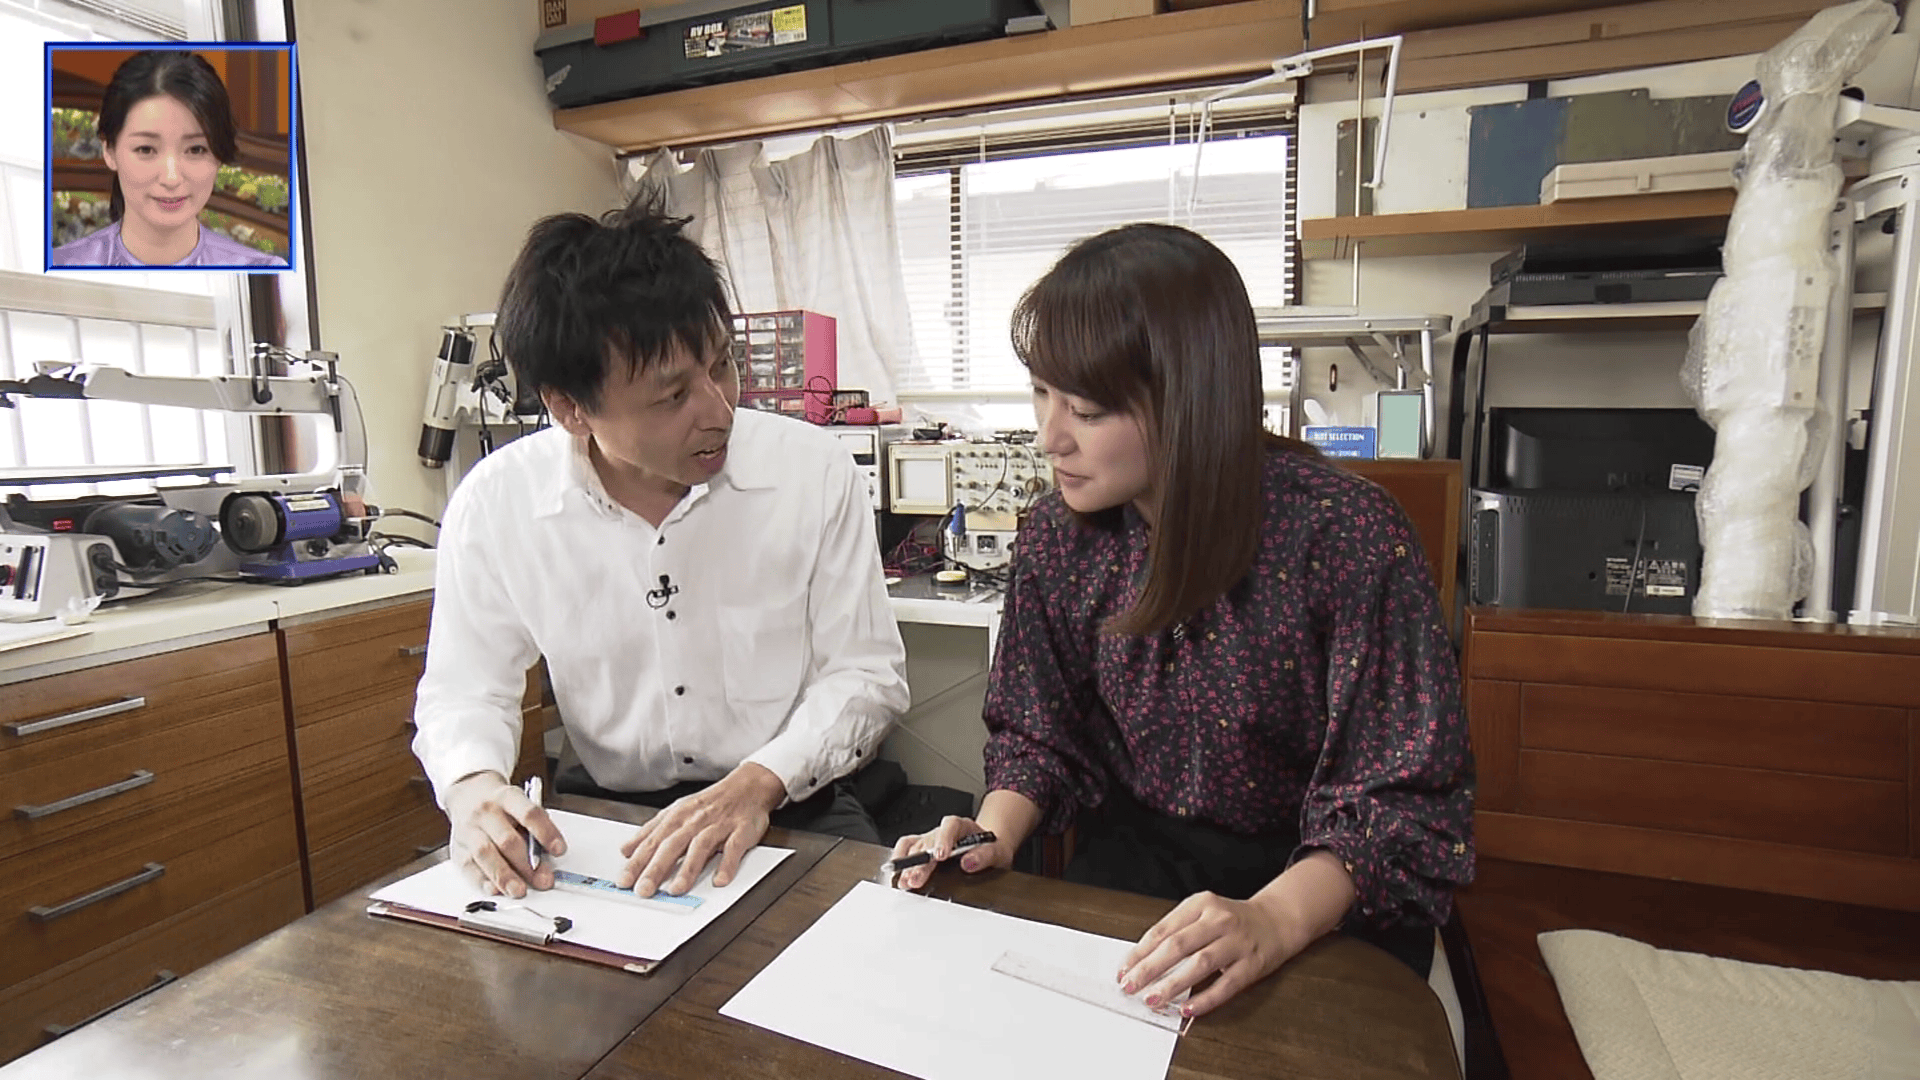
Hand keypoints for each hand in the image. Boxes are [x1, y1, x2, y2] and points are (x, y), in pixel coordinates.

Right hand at [443, 771, 565, 898]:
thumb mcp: (520, 803)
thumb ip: (534, 827)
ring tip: (519, 890)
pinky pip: (468, 866)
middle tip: (543, 880)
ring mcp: (469, 830)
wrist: (468, 794)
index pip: (529, 814)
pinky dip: (483, 881)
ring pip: (485, 854)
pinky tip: (496, 889)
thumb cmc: (500, 804)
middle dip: (527, 864)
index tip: (559, 850)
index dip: (546, 833)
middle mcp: (486, 812)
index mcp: (507, 797)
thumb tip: (547, 856)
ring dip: (504, 876)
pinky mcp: (458, 848)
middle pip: (507, 840)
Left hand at [618, 764, 784, 895]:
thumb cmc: (711, 802)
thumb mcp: (676, 812)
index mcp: (677, 817)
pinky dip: (727, 864)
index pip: (652, 842)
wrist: (748, 786)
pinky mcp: (741, 830)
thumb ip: (651, 831)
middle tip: (644, 890)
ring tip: (676, 889)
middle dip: (656, 868)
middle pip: (672, 845)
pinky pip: (734, 848)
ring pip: (700, 847)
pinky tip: (720, 880)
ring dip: (688, 869)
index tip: (624, 881)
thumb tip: (626, 850)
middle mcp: (695, 820)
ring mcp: (718, 825)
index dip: (637, 862)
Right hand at [886, 814, 1015, 890]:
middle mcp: (943, 831)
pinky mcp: (922, 847)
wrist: (988, 848)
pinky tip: (897, 873)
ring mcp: (931, 838)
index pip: (950, 826)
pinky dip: (899, 858)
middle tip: (916, 878)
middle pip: (928, 841)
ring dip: (909, 865)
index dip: (943, 840)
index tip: (939, 856)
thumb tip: (969, 862)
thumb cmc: (991, 849)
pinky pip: (906, 846)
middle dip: (921, 861)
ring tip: (906, 881)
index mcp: (963, 826)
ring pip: (915, 847)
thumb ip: (986, 855)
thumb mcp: (998, 852)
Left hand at [1117, 891, 1303, 1018]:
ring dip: (1173, 984)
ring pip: (1200, 963)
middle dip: (1150, 968)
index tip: (1124, 970)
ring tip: (1153, 999)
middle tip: (1131, 986)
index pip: (1163, 929)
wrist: (1277, 920)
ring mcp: (1237, 942)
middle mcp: (1219, 920)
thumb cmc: (1233, 920)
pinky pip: (1226, 984)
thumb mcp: (1203, 913)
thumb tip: (1142, 962)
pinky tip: (1188, 1008)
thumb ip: (1177, 932)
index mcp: (1201, 904)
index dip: (1140, 952)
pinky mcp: (1252, 964)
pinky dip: (1205, 998)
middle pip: (1178, 945)